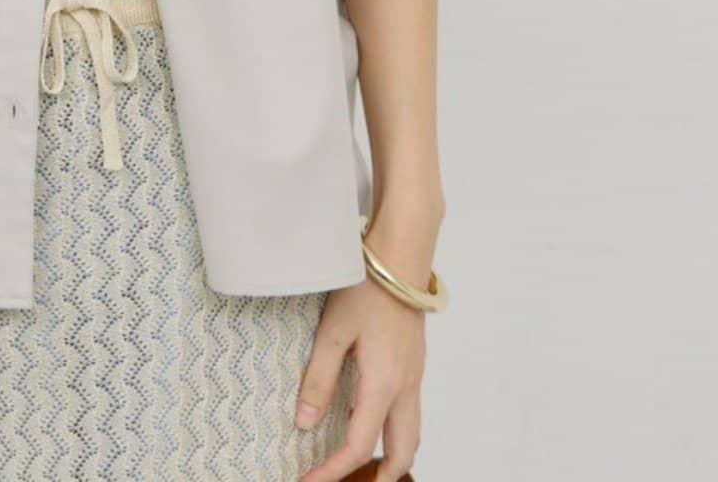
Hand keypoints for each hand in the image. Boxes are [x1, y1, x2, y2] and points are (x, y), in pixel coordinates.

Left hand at [294, 275, 424, 481]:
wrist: (400, 257)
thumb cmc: (366, 288)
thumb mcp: (333, 332)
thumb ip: (319, 379)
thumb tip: (303, 423)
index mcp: (384, 384)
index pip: (360, 444)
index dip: (334, 470)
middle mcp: (405, 387)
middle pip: (402, 450)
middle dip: (381, 475)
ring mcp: (414, 375)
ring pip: (411, 432)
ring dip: (391, 454)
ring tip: (361, 462)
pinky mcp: (413, 362)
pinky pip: (409, 410)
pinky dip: (393, 429)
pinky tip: (367, 417)